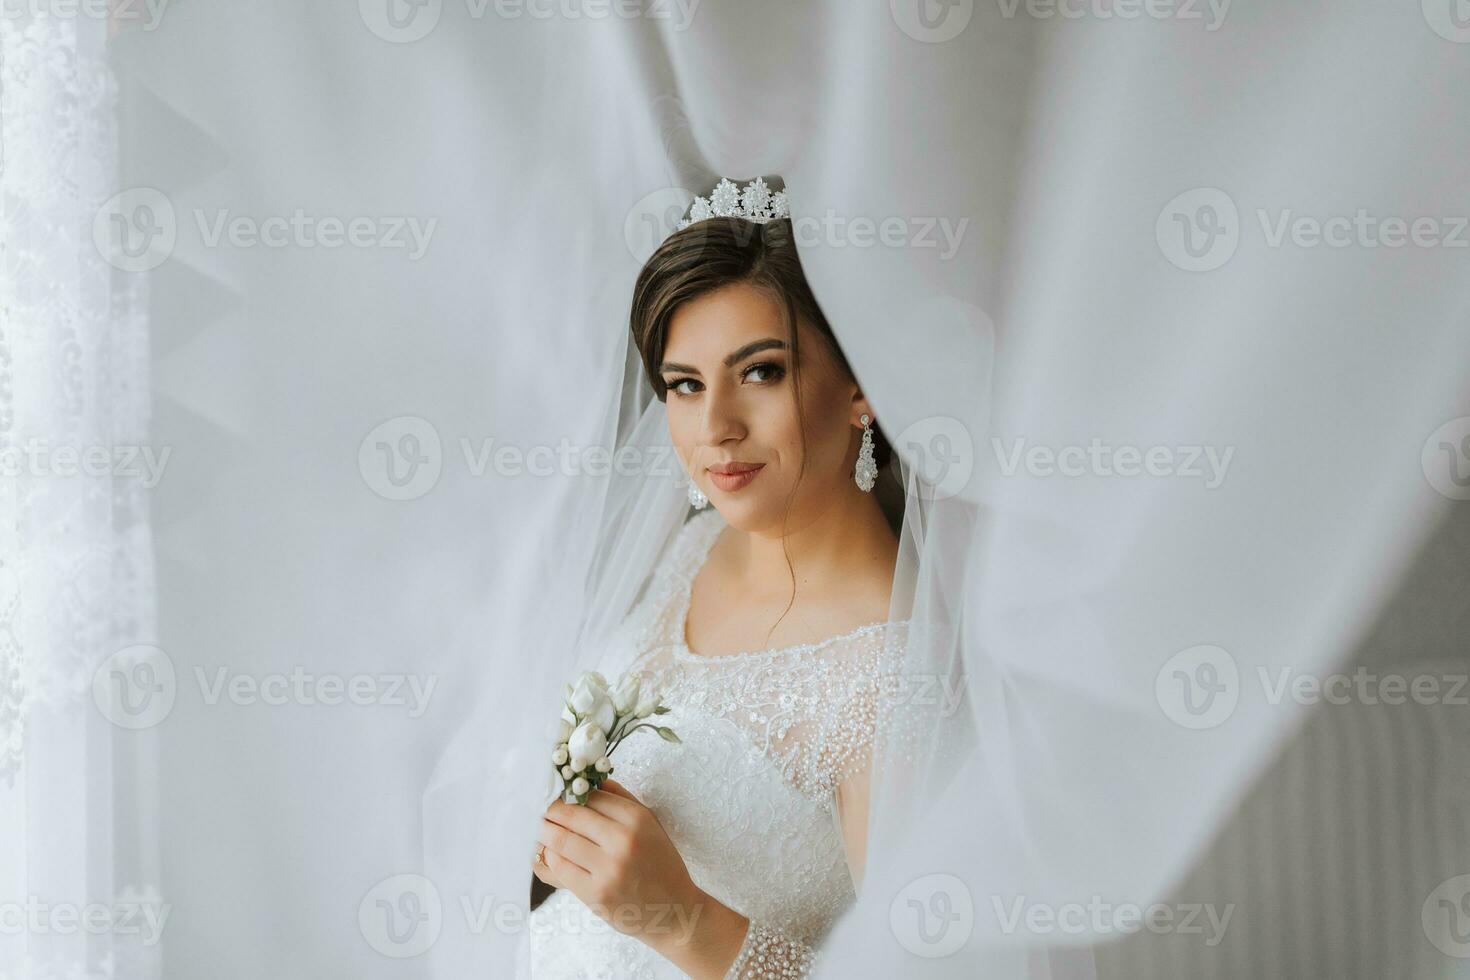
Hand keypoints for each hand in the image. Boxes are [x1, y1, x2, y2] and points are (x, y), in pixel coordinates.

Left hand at [532, 779, 703, 942]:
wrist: (673, 911)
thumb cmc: (660, 865)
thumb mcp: (651, 825)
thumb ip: (622, 800)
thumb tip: (590, 782)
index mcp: (637, 819)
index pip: (592, 796)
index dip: (569, 792)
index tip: (555, 791)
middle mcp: (623, 841)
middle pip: (571, 815)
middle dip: (549, 809)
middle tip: (537, 806)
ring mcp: (608, 869)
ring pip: (560, 840)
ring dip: (543, 831)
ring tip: (537, 826)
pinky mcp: (595, 893)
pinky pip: (561, 867)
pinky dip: (550, 856)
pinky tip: (549, 852)